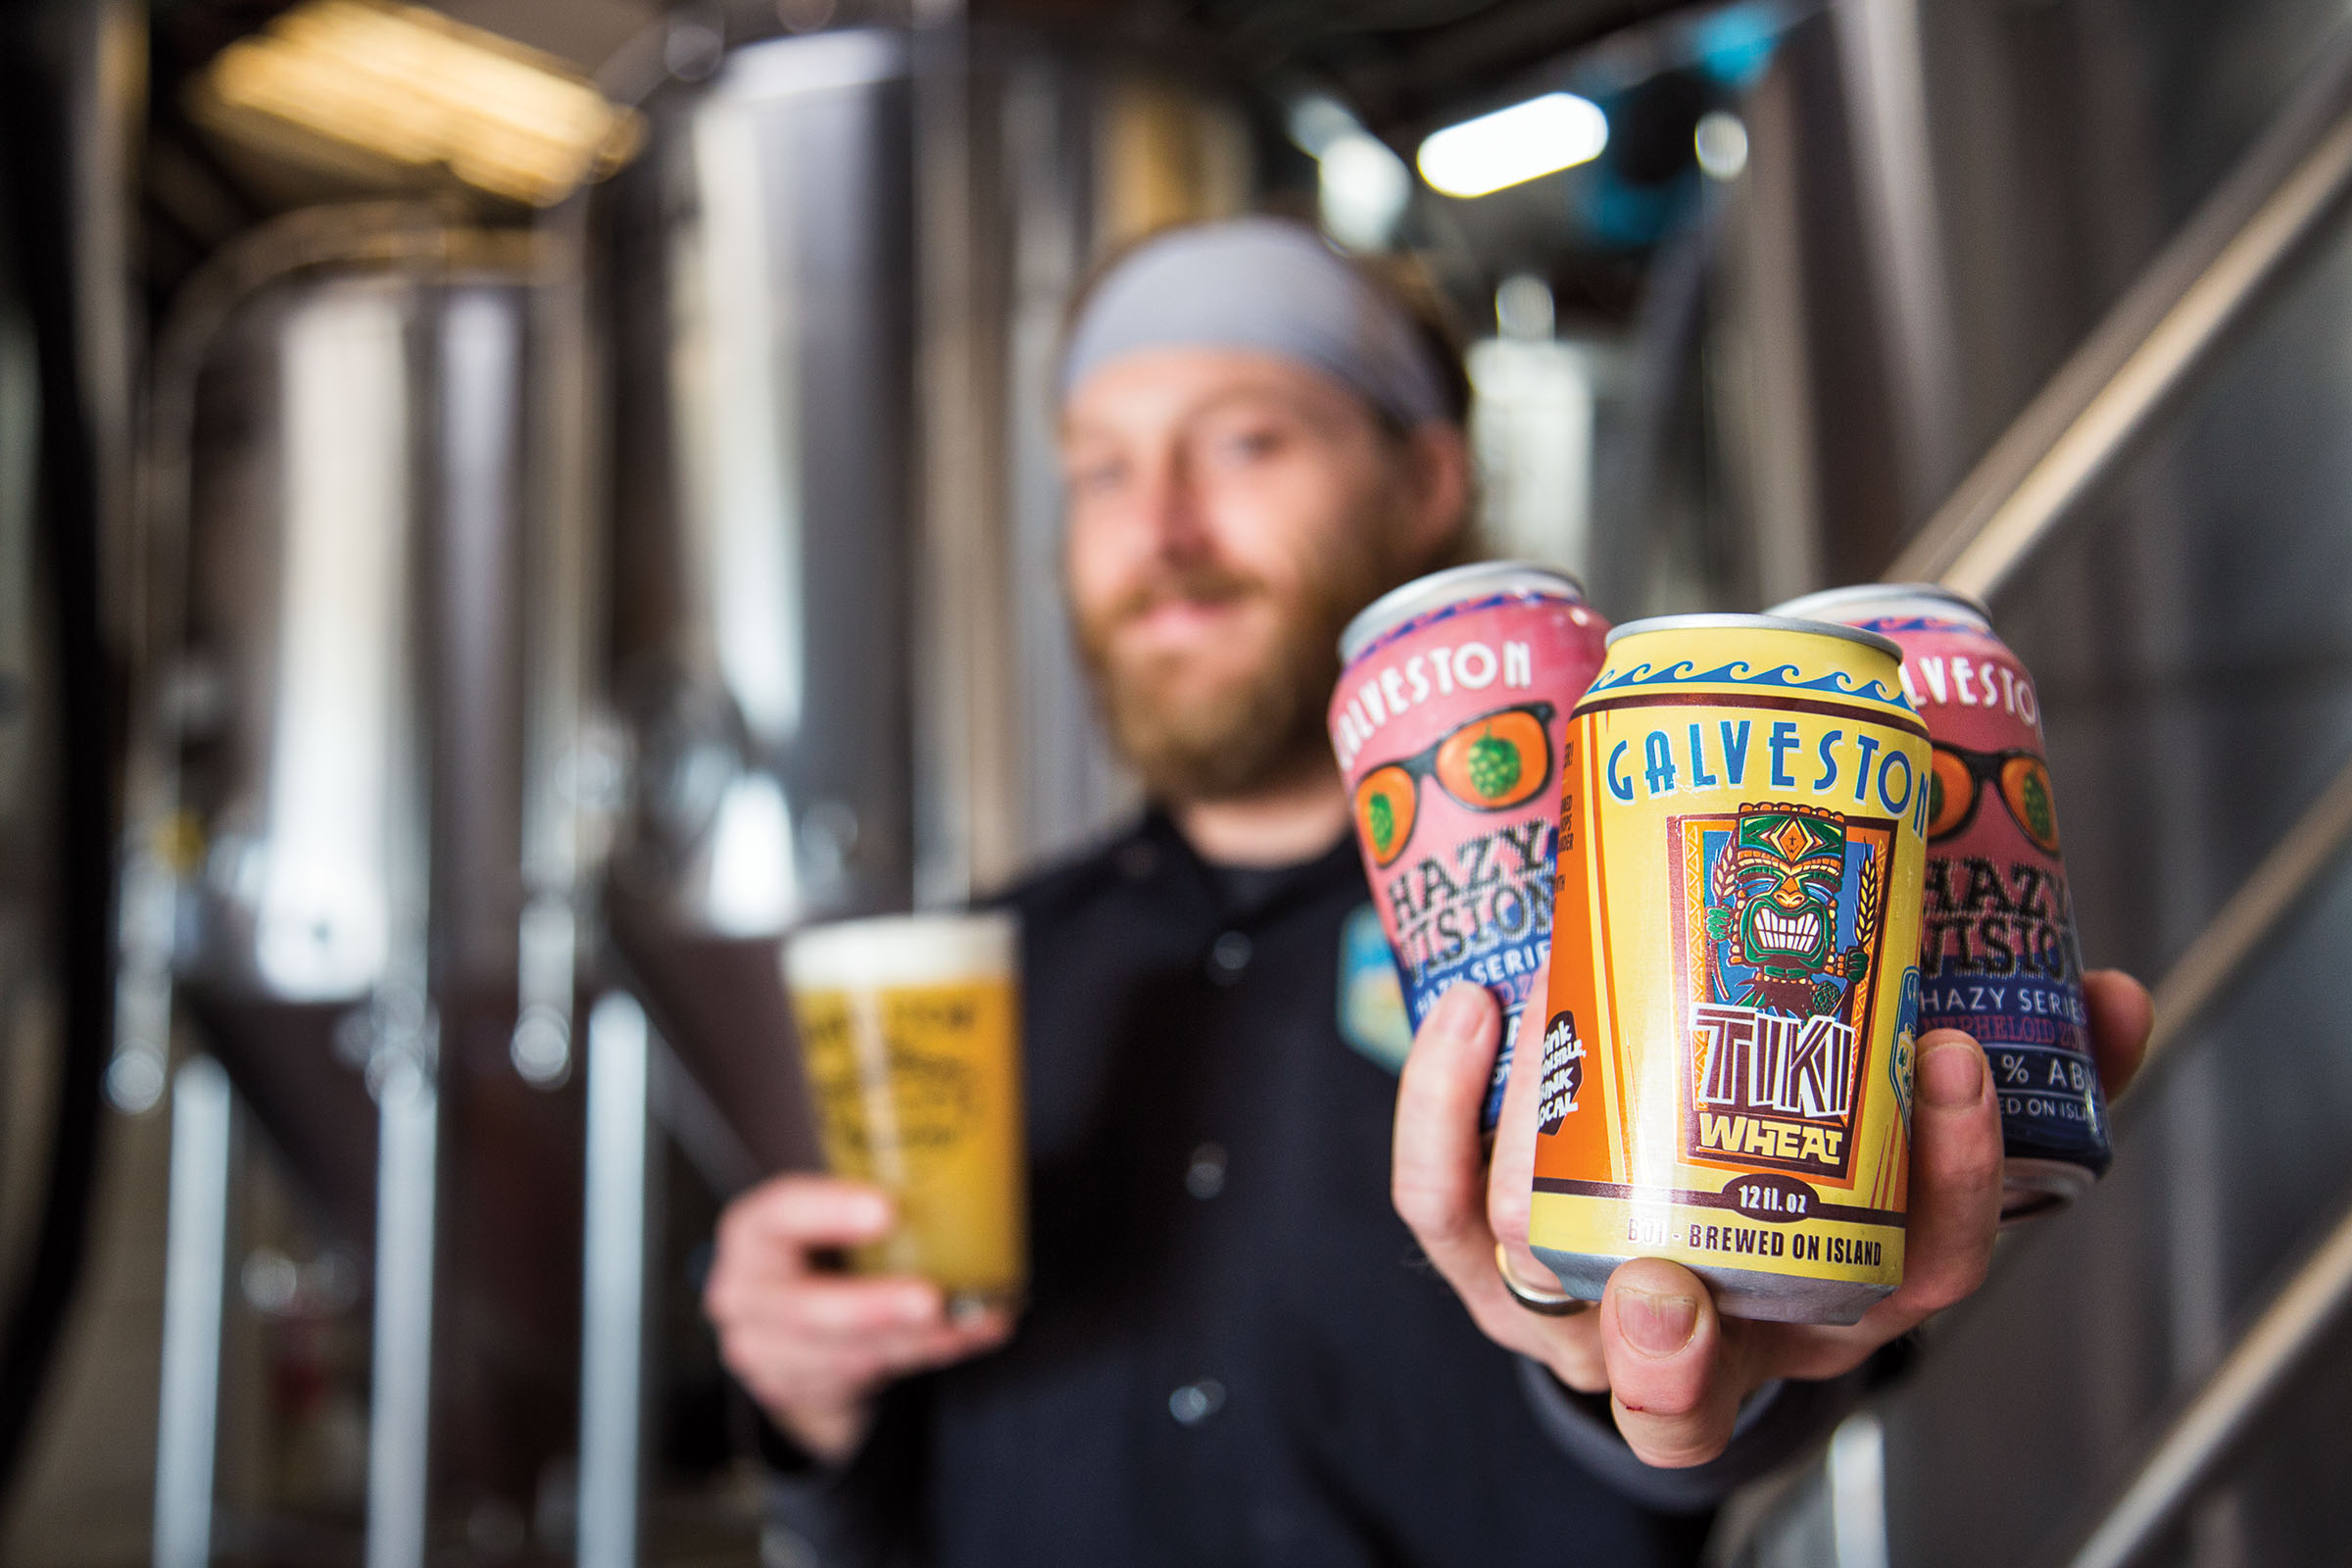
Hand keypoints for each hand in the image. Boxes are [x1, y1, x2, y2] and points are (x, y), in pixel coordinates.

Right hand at [704, 1175, 1011, 1461]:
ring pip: (841, 1355)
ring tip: (973, 1323)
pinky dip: (919, 1357)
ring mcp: (761, 1350)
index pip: (781, 1212)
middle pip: (804, 1307)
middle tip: (933, 1300)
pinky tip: (962, 1339)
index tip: (887, 1210)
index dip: (829, 1210)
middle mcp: (744, 1292)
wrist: (783, 1323)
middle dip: (875, 1307)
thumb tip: (966, 1166)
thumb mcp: (830, 1215)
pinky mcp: (790, 1388)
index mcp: (753, 1230)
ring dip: (915, 1342)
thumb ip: (873, 1198)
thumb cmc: (821, 1249)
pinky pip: (860, 1380)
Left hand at [1392, 966, 2152, 1468]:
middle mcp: (1707, 1333)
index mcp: (1834, 1301)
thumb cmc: (1790, 1177)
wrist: (1655, 1216)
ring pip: (1542, 1280)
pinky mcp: (1479, 1261)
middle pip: (1682, 1385)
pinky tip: (1472, 1012)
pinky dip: (1444, 1115)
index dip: (1943, 1182)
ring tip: (1556, 1028)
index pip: (1911, 1280)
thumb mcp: (1906, 1143)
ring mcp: (1576, 1310)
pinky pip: (1440, 1207)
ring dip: (1538, 1168)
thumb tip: (2117, 994)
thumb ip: (2017, 1082)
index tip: (1949, 1058)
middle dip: (1673, 1342)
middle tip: (1674, 1275)